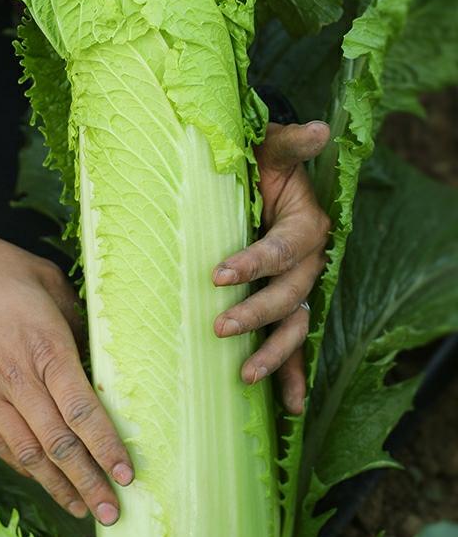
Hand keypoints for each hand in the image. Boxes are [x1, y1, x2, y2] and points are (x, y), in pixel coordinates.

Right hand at [0, 218, 132, 524]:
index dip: (107, 447)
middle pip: (59, 444)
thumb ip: (73, 315)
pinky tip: (40, 479)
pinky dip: (22, 466)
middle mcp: (17, 378)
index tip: (127, 474)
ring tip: (82, 510)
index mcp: (44, 345)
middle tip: (113, 513)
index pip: (83, 411)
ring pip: (27, 454)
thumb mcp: (42, 276)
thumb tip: (91, 348)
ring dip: (57, 486)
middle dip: (89, 483)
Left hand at [212, 121, 331, 414]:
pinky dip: (293, 375)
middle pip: (287, 296)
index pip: (280, 250)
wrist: (263, 178)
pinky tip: (289, 408)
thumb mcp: (272, 148)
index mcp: (305, 226)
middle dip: (255, 314)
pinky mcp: (285, 304)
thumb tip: (318, 128)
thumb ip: (290, 144)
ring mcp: (297, 288)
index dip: (253, 263)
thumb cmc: (262, 164)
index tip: (218, 274)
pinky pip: (293, 344)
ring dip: (274, 355)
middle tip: (219, 327)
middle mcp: (306, 263)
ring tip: (246, 377)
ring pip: (293, 328)